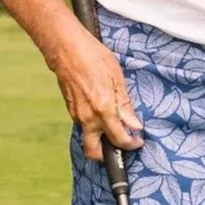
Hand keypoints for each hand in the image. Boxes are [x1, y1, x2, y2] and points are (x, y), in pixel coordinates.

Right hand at [51, 26, 139, 161]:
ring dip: (100, 137)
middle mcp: (88, 117)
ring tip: (112, 124)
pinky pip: (83, 123)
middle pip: (94, 152)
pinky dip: (92, 124)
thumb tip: (135, 125)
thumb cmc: (93, 57)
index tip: (137, 141)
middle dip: (106, 156)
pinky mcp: (70, 108)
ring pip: (88, 136)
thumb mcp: (117, 78)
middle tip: (119, 146)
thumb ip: (125, 105)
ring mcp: (77, 114)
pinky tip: (100, 110)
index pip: (119, 139)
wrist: (67, 48)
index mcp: (104, 110)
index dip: (131, 144)